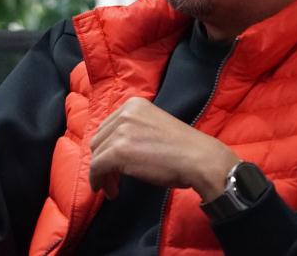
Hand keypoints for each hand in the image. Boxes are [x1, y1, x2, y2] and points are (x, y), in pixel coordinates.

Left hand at [89, 97, 238, 200]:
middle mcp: (125, 113)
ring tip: (113, 187)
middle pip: (99, 139)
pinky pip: (97, 168)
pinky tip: (110, 191)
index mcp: (134, 104)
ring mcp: (121, 131)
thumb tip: (112, 149)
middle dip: (103, 160)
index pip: (108, 127)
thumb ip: (133, 131)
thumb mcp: (153, 127)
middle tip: (114, 178)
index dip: (108, 147)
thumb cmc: (183, 148)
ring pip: (96, 154)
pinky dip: (98, 181)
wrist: (199, 159)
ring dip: (102, 173)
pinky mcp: (118, 151)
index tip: (114, 164)